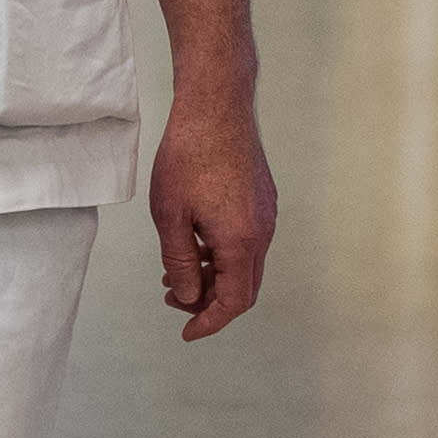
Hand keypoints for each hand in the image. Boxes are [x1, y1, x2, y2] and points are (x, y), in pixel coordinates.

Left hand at [147, 89, 274, 341]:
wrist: (216, 105)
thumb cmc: (188, 155)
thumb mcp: (170, 215)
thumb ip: (181, 262)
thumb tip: (187, 296)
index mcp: (241, 242)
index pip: (233, 302)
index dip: (209, 322)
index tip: (187, 331)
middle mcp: (262, 232)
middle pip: (243, 288)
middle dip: (209, 301)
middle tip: (173, 297)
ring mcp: (266, 214)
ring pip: (245, 264)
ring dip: (213, 276)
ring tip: (175, 270)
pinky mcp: (263, 199)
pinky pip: (247, 241)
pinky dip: (222, 254)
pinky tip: (195, 242)